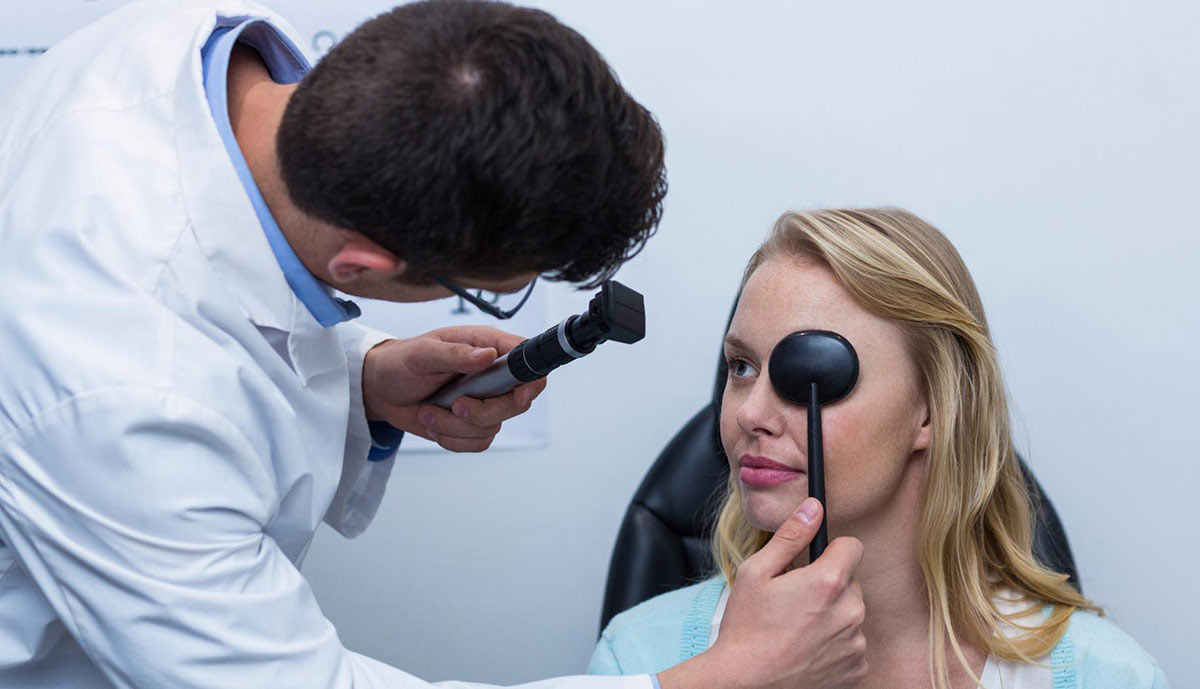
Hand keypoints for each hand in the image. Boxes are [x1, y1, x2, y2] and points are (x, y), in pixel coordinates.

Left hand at [361, 326, 545, 451]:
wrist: (382, 389)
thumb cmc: (401, 362)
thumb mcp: (422, 353)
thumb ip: (455, 354)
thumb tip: (487, 356)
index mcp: (486, 346)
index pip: (526, 359)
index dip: (531, 378)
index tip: (518, 394)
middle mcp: (491, 374)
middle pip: (518, 402)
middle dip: (484, 412)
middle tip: (456, 404)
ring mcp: (484, 401)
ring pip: (493, 427)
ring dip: (455, 426)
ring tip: (429, 410)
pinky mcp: (473, 424)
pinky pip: (478, 443)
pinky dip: (452, 439)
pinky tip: (434, 423)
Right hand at [658, 498, 866, 688]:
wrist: (747, 683)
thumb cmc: (746, 628)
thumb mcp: (755, 573)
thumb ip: (790, 537)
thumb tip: (813, 508)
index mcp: (828, 582)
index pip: (853, 546)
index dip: (833, 550)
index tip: (816, 561)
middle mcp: (850, 611)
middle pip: (851, 582)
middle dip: (829, 585)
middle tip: (796, 600)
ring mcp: (856, 643)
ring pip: (852, 613)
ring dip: (833, 615)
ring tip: (799, 628)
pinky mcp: (857, 668)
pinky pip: (853, 643)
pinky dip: (836, 644)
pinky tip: (808, 648)